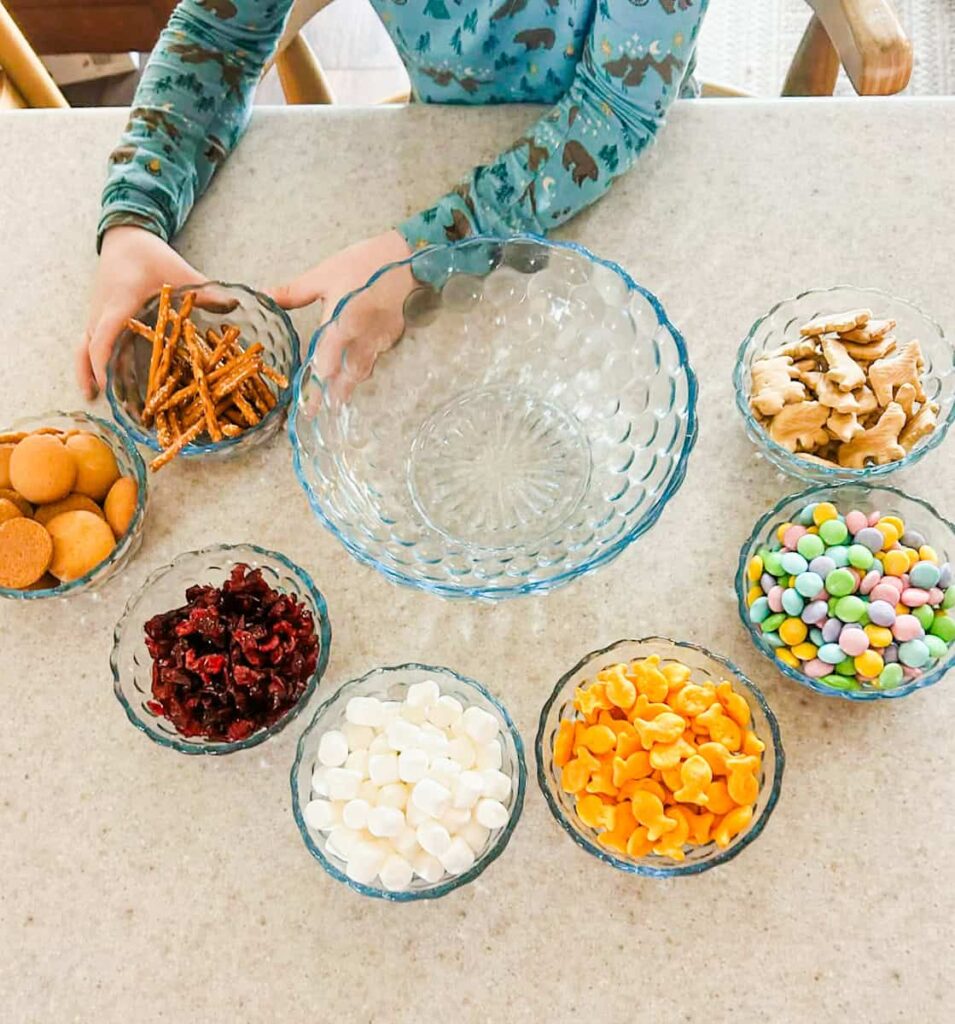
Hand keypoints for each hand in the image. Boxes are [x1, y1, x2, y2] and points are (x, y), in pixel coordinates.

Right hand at [77, 226, 202, 397]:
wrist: (125, 240)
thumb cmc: (152, 256)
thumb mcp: (181, 271)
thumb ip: (207, 292)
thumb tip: (236, 304)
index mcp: (120, 303)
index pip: (106, 336)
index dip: (106, 361)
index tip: (111, 385)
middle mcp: (101, 313)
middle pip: (93, 350)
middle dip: (103, 378)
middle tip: (118, 407)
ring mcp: (95, 317)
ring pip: (84, 350)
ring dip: (90, 375)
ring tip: (97, 402)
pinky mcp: (95, 320)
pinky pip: (85, 346)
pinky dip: (87, 367)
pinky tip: (93, 389)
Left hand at [268, 229, 414, 397]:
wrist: (408, 258)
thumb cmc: (364, 263)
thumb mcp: (325, 274)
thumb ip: (295, 292)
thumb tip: (265, 296)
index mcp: (342, 322)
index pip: (325, 362)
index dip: (315, 384)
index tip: (304, 402)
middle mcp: (361, 338)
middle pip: (346, 376)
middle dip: (331, 395)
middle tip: (317, 412)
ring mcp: (380, 340)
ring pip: (361, 371)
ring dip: (347, 387)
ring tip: (335, 402)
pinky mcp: (391, 337)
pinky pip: (374, 358)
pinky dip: (362, 368)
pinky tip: (354, 373)